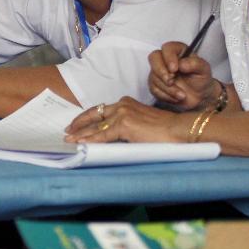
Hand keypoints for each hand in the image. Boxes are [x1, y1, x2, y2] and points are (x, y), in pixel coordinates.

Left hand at [63, 97, 188, 143]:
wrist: (181, 129)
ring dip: (81, 135)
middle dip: (79, 125)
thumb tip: (112, 137)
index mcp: (126, 103)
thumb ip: (126, 126)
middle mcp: (122, 105)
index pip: (101, 110)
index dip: (87, 118)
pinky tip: (82, 145)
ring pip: (96, 126)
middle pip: (94, 115)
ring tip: (69, 141)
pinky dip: (91, 141)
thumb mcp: (142, 124)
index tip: (76, 125)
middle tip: (67, 132)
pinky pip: (103, 135)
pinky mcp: (125, 125)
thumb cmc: (166, 130)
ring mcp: (122, 114)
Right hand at [147, 41, 217, 110]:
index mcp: (178, 51)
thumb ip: (195, 64)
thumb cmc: (201, 80)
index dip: (168, 57)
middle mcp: (166, 59)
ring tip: (182, 94)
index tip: (174, 69)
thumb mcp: (204, 70)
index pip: (167, 48)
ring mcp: (159, 71)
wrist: (200, 97)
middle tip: (171, 81)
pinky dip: (165, 95)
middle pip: (154, 57)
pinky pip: (153, 88)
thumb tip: (182, 64)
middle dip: (160, 71)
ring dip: (168, 88)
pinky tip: (176, 97)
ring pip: (153, 76)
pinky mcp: (155, 83)